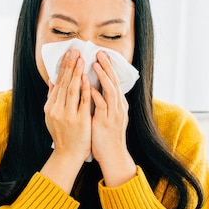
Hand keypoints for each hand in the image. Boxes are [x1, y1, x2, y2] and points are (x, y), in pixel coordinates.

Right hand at [41, 49, 91, 192]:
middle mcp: (57, 109)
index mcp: (50, 107)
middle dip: (70, 66)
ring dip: (77, 73)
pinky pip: (83, 101)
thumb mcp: (52, 116)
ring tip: (81, 60)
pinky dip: (85, 89)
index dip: (64, 68)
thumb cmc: (63, 134)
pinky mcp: (80, 120)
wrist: (68, 154)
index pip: (58, 83)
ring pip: (73, 90)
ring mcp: (68, 115)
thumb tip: (52, 81)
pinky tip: (87, 78)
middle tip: (75, 51)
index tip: (69, 55)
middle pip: (65, 83)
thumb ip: (52, 98)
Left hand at [91, 51, 135, 186]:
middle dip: (107, 66)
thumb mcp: (105, 115)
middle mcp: (119, 107)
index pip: (114, 81)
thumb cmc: (105, 135)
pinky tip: (89, 86)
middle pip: (114, 82)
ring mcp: (114, 114)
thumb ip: (100, 101)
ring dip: (103, 76)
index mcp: (118, 104)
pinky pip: (102, 105)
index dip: (108, 68)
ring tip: (95, 64)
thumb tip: (92, 88)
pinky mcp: (106, 121)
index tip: (102, 55)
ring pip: (110, 90)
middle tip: (100, 53)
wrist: (111, 155)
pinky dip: (96, 94)